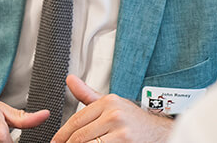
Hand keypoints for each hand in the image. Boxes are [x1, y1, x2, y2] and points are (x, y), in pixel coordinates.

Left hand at [51, 75, 172, 142]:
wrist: (160, 134)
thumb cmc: (135, 122)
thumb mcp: (113, 104)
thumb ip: (88, 95)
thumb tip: (70, 79)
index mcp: (109, 102)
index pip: (76, 120)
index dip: (62, 135)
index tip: (56, 142)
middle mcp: (114, 114)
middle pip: (79, 136)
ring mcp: (120, 130)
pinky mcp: (124, 142)